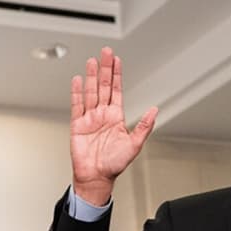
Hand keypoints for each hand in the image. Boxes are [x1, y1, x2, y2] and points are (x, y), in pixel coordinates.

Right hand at [70, 46, 157, 205]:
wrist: (96, 177)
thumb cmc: (114, 165)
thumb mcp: (134, 145)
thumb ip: (144, 126)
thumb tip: (154, 110)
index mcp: (116, 117)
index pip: (117, 91)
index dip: (117, 75)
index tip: (117, 60)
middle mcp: (103, 115)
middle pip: (103, 86)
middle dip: (105, 69)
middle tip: (105, 52)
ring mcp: (90, 119)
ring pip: (90, 92)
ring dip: (91, 76)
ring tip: (91, 61)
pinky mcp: (77, 125)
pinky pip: (77, 105)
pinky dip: (76, 92)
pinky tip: (77, 80)